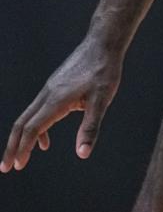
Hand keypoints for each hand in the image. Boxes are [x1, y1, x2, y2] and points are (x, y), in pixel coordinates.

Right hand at [1, 37, 121, 172]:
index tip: (17, 166)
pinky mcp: (56, 86)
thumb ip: (90, 127)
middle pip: (22, 123)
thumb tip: (83, 153)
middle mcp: (48, 94)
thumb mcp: (102, 100)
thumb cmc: (104, 70)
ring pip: (29, 116)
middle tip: (7, 167)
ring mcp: (50, 89)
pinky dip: (38, 127)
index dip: (23, 149)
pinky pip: (40, 110)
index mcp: (56, 100)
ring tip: (22, 157)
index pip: (32, 129)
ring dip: (23, 138)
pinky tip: (45, 140)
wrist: (103, 43)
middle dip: (13, 146)